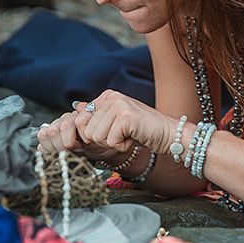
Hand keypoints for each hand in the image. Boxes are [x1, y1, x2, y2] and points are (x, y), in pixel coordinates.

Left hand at [36, 91, 177, 168]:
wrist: (168, 134)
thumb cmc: (142, 130)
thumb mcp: (116, 121)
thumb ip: (97, 116)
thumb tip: (76, 110)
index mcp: (106, 96)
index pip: (80, 120)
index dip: (92, 135)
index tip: (110, 135)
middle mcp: (111, 97)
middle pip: (86, 130)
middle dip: (103, 140)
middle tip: (121, 135)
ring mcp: (118, 105)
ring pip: (96, 136)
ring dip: (113, 143)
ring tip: (128, 136)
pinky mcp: (126, 116)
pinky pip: (110, 141)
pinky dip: (122, 146)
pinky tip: (133, 138)